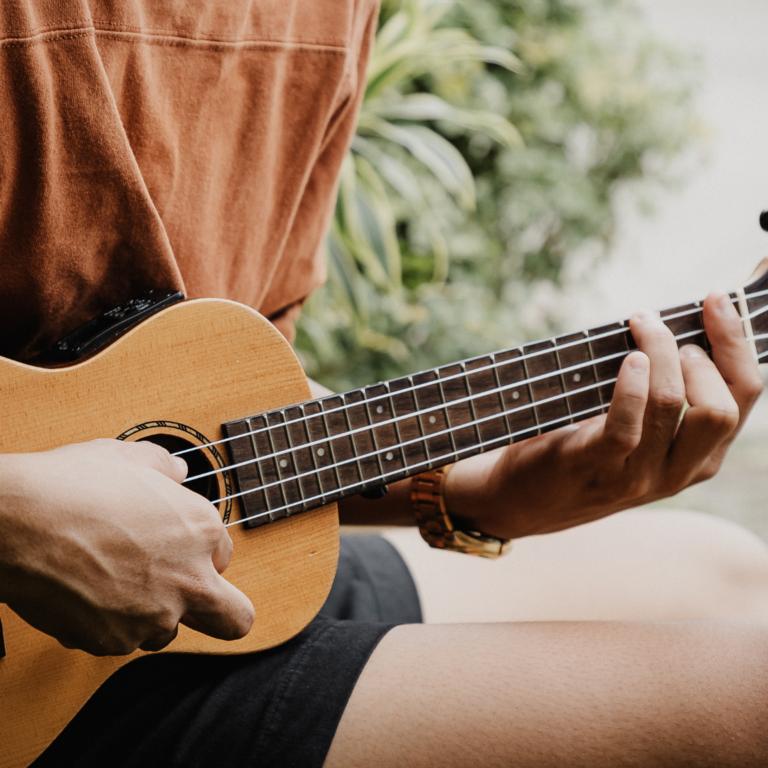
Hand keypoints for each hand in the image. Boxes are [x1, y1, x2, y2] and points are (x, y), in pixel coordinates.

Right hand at [0, 439, 253, 654]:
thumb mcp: (129, 458)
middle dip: (221, 610)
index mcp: (201, 531)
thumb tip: (177, 472)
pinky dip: (105, 624)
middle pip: (235, 619)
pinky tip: (81, 593)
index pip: (224, 555)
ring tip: (114, 584)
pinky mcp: (111, 642)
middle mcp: (187, 580)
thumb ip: (164, 467)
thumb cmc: (72, 485)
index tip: (175, 545)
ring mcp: (151, 617)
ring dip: (151, 615)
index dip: (200, 550)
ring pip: (167, 632)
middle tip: (193, 596)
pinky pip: (118, 640)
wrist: (16, 524)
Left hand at [445, 292, 763, 539]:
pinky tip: (628, 360)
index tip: (716, 300)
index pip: (744, 396)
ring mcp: (639, 475)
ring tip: (640, 327)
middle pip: (722, 407)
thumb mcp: (639, 431)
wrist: (523, 499)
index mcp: (700, 457)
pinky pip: (628, 423)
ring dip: (659, 352)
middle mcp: (679, 471)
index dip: (737, 342)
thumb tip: (675, 326)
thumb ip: (665, 395)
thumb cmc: (582, 449)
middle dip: (700, 351)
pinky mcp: (597, 467)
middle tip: (659, 327)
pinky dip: (631, 384)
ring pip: (674, 404)